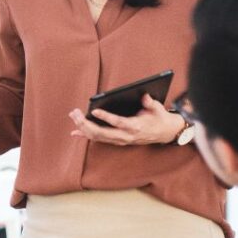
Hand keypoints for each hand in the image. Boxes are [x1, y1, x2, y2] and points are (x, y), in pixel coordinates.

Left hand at [69, 94, 183, 146]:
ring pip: (97, 137)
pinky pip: (99, 139)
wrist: (164, 133)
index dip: (105, 117)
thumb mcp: (157, 109)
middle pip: (101, 132)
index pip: (117, 122)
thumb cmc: (159, 118)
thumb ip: (149, 103)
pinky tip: (75, 132)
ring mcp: (120, 140)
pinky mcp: (117, 141)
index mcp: (135, 127)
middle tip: (75, 113)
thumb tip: (144, 96)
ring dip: (83, 128)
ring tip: (73, 116)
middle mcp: (125, 136)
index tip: (94, 110)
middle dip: (86, 123)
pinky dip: (86, 135)